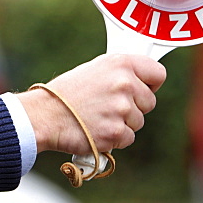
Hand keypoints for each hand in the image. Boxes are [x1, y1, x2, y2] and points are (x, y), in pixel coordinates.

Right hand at [15, 54, 165, 154]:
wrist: (44, 115)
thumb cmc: (66, 93)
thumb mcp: (94, 70)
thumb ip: (120, 73)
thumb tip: (141, 82)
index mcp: (121, 63)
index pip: (158, 74)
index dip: (150, 84)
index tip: (142, 89)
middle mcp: (124, 84)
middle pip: (150, 102)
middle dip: (134, 108)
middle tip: (109, 107)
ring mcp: (121, 109)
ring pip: (138, 122)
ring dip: (122, 123)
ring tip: (97, 117)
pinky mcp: (116, 132)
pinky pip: (128, 138)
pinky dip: (114, 139)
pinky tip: (96, 129)